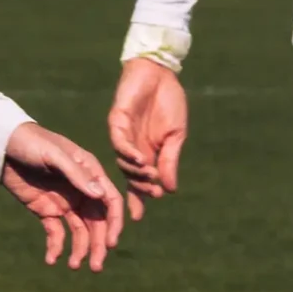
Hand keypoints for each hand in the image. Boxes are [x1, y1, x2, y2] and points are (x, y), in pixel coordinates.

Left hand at [0, 122, 129, 268]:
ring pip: (80, 232)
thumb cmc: (31, 141)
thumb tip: (100, 196)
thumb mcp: (54, 154)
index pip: (110, 202)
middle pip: (97, 223)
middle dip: (98, 245)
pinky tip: (52, 260)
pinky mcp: (46, 211)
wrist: (1, 145)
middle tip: (96, 267)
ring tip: (74, 266)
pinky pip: (56, 233)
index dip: (114, 223)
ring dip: (80, 250)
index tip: (111, 243)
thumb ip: (76, 174)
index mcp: (90, 173)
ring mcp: (65, 202)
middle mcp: (82, 190)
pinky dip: (56, 247)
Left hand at [108, 56, 187, 200]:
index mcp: (147, 154)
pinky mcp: (117, 121)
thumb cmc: (169, 102)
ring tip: (150, 177)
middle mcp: (131, 149)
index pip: (139, 183)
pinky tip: (141, 159)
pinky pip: (119, 141)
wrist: (160, 74)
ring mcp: (122, 136)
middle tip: (148, 199)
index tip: (138, 217)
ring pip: (123, 162)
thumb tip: (169, 190)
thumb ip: (170, 161)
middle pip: (128, 177)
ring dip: (136, 172)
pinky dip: (129, 152)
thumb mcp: (175, 136)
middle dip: (137, 190)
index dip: (137, 199)